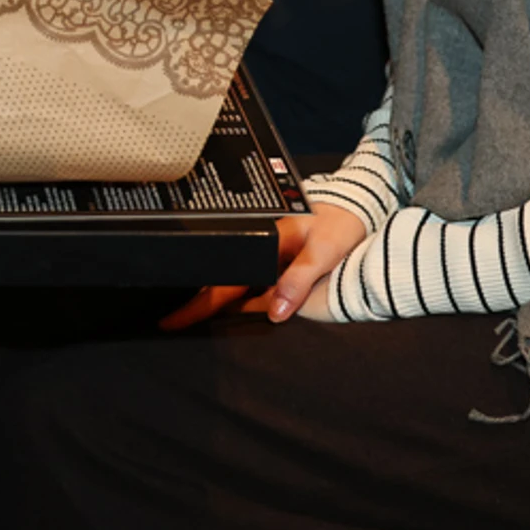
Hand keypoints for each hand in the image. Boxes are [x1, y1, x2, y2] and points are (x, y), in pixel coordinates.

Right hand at [157, 206, 366, 329]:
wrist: (358, 206)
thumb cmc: (340, 223)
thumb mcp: (322, 251)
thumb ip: (297, 281)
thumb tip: (275, 313)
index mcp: (264, 242)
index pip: (224, 282)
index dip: (198, 304)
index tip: (172, 319)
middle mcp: (262, 249)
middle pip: (222, 285)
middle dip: (197, 304)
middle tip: (172, 323)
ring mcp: (269, 257)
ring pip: (236, 287)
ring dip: (218, 304)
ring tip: (190, 321)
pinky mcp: (279, 263)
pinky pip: (255, 287)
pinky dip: (243, 301)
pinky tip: (234, 312)